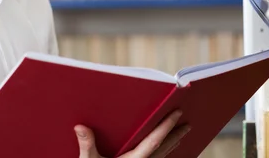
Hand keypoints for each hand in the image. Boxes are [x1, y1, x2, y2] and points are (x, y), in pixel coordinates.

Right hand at [74, 110, 190, 157]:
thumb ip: (87, 145)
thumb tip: (80, 127)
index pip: (154, 141)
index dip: (166, 126)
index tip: (177, 114)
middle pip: (164, 149)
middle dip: (176, 136)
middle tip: (188, 125)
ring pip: (161, 157)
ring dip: (171, 146)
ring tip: (179, 137)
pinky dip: (161, 155)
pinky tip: (161, 153)